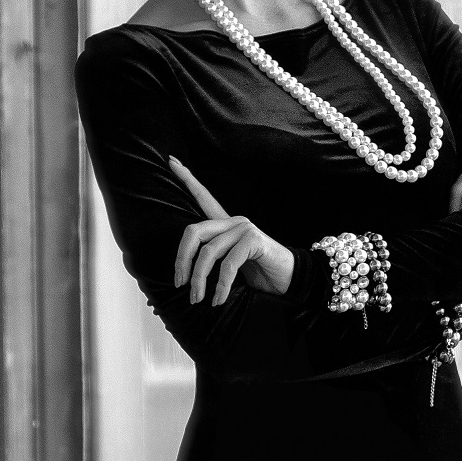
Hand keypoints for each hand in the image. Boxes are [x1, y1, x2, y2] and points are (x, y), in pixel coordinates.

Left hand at [167, 156, 296, 303]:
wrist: (290, 281)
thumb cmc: (260, 276)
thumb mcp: (230, 268)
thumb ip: (211, 264)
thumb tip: (184, 278)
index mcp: (226, 225)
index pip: (203, 198)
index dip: (187, 179)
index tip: (171, 161)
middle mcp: (234, 221)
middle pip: (194, 231)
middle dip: (182, 260)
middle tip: (180, 284)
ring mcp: (245, 228)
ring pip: (208, 251)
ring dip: (199, 280)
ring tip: (198, 299)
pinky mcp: (254, 240)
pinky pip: (228, 264)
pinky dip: (220, 285)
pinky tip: (219, 299)